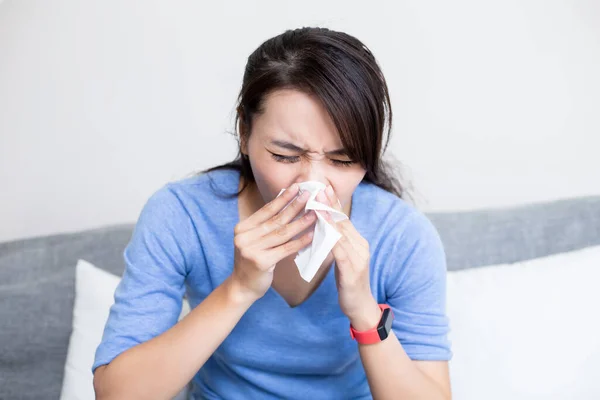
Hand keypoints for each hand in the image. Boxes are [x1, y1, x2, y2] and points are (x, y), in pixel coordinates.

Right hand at [231, 183, 316, 302]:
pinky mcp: (261, 262)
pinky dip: (301, 241)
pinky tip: (312, 235)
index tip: (297, 187)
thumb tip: (283, 198)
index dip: (283, 198)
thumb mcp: (254, 239)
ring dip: (301, 222)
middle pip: (275, 220)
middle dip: (294, 206)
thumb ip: (266, 223)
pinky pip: (286, 249)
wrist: (243, 287)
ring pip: (282, 233)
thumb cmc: (253, 261)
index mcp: (242, 228)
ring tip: (315, 213)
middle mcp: (244, 237)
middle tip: (309, 195)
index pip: (266, 210)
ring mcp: (251, 250)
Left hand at [316, 186, 380, 330]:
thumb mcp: (342, 260)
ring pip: (341, 233)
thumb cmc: (349, 284)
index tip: (324, 188)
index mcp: (358, 242)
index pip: (344, 218)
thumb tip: (321, 230)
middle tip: (319, 188)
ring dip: (328, 218)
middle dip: (330, 204)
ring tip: (316, 205)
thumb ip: (335, 245)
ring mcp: (358, 257)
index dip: (334, 203)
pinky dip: (330, 239)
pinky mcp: (352, 270)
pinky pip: (339, 251)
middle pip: (343, 221)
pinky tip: (320, 231)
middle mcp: (360, 246)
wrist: (361, 307)